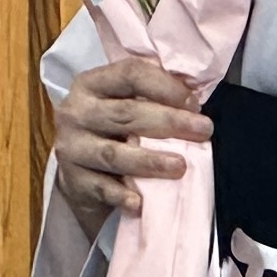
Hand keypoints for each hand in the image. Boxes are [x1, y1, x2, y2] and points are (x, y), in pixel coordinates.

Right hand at [51, 56, 212, 225]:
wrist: (78, 170)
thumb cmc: (111, 130)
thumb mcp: (120, 102)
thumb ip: (148, 94)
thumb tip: (193, 96)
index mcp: (91, 84)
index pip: (130, 74)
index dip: (165, 86)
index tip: (195, 104)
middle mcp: (77, 112)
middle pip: (126, 114)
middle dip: (169, 122)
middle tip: (203, 131)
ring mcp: (72, 148)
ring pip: (113, 154)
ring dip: (149, 161)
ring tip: (179, 166)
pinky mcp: (73, 181)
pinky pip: (100, 188)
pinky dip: (121, 195)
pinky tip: (140, 202)